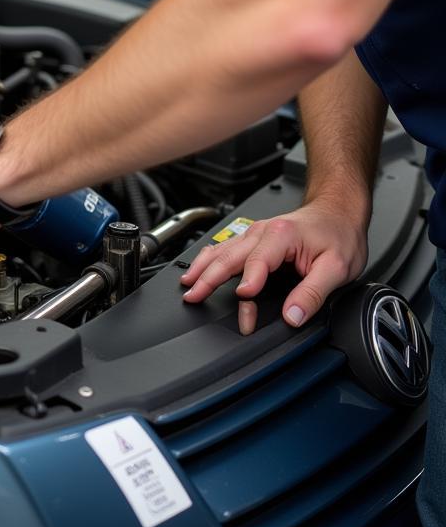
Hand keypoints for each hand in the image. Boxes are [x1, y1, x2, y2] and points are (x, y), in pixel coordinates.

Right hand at [179, 200, 367, 331]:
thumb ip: (313, 293)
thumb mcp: (338, 267)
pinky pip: (223, 248)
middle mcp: (261, 232)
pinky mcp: (251, 238)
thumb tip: (293, 316)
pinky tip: (197, 269)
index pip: (258, 262)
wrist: (338, 210)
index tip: (243, 297)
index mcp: (281, 236)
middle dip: (208, 277)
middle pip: (228, 256)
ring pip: (220, 251)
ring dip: (202, 269)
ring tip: (188, 285)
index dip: (250, 281)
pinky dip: (207, 260)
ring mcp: (253, 233)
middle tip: (193, 296)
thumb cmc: (339, 234)